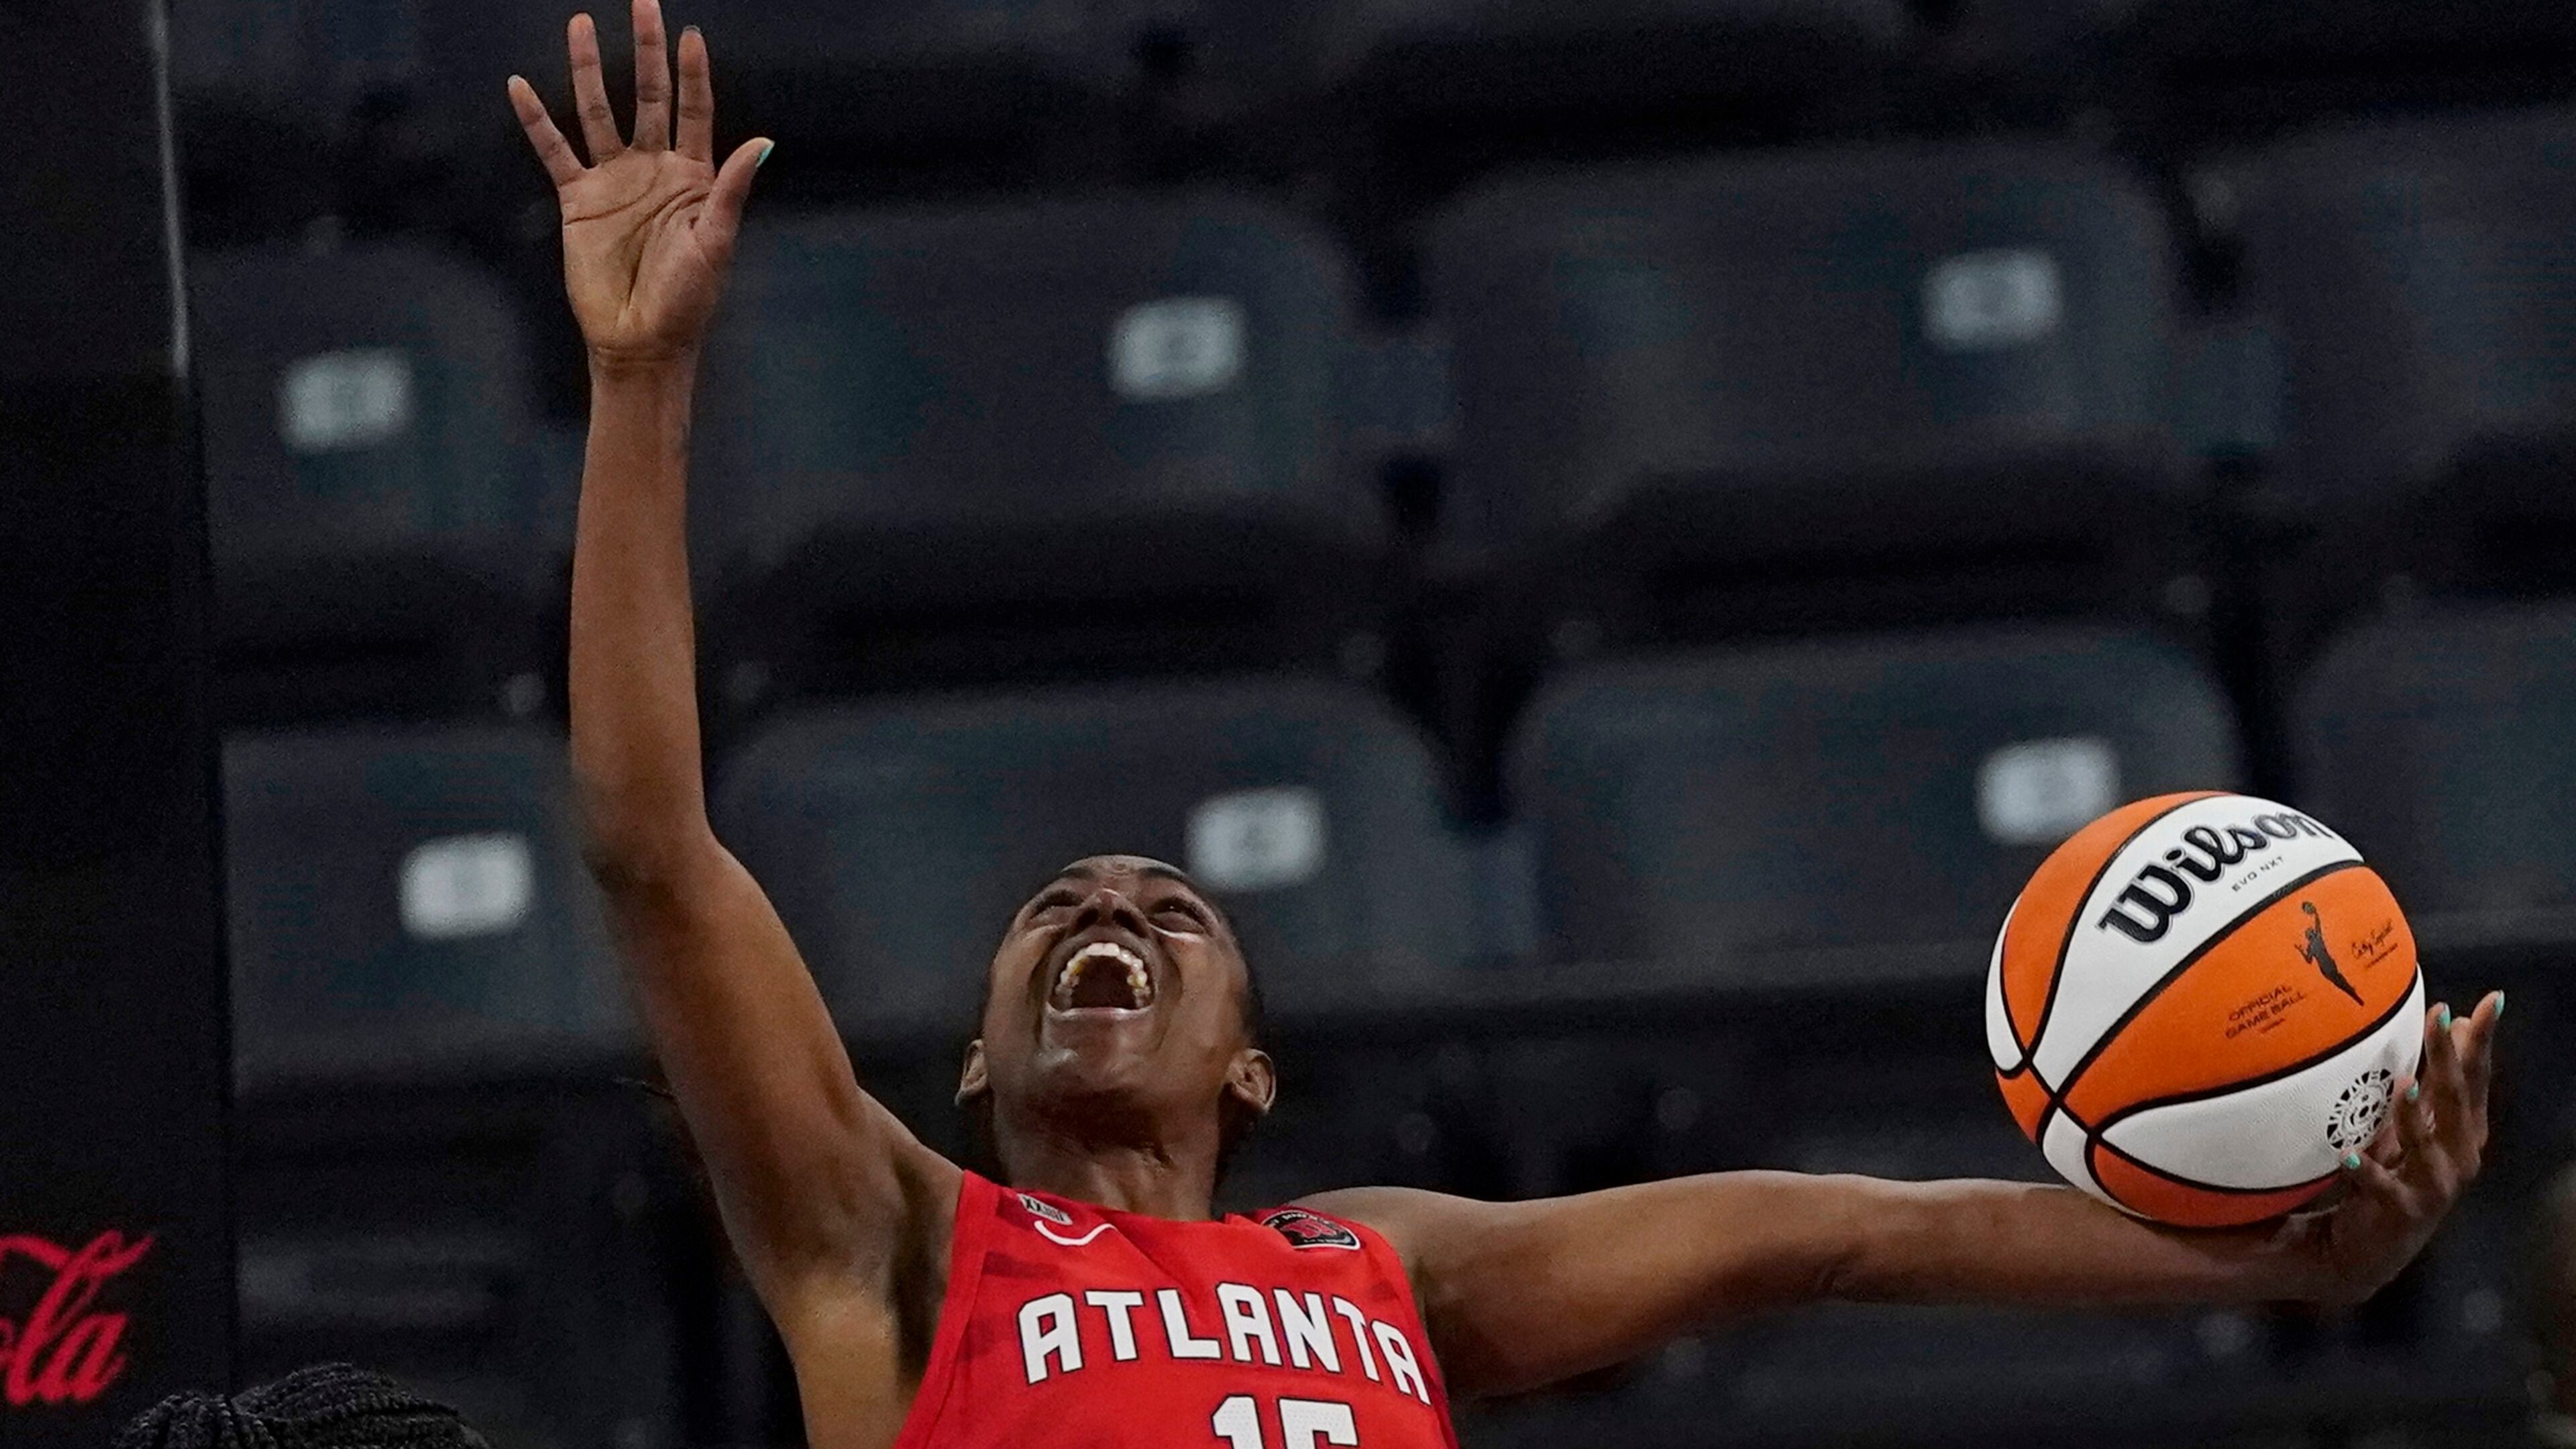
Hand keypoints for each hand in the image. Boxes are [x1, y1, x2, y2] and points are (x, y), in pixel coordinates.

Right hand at [507, 0, 768, 368]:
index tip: (691, 35)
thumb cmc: (687, 299)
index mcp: (692, 177)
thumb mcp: (715, 242)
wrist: (640, 339)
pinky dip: (536, 120)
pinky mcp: (577, 199)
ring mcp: (613, 180)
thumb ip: (729, 188)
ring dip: (590, 70)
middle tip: (643, 4)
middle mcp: (652, 169)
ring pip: (598, 111)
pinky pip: (553, 150)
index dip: (693, 74)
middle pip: (649, 96)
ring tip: (581, 26)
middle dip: (646, 52)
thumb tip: (762, 142)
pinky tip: (521, 86)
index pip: (694, 111)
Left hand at [2296, 991, 2502, 1304]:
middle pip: (2456, 1102)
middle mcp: (2458, 1159)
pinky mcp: (2401, 1215)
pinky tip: (2350, 1155)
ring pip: (2428, 1146)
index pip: (2477, 1079)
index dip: (2483, 1041)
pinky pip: (2384, 1189)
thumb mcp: (2412, 1123)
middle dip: (2451, 1059)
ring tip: (2404, 1082)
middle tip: (2442, 1018)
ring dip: (2415, 1115)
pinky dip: (2369, 1172)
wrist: (2364, 1248)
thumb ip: (2432, 1078)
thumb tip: (2451, 1018)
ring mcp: (2433, 1188)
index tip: (2491, 999)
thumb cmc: (2392, 1174)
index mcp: (2463, 1133)